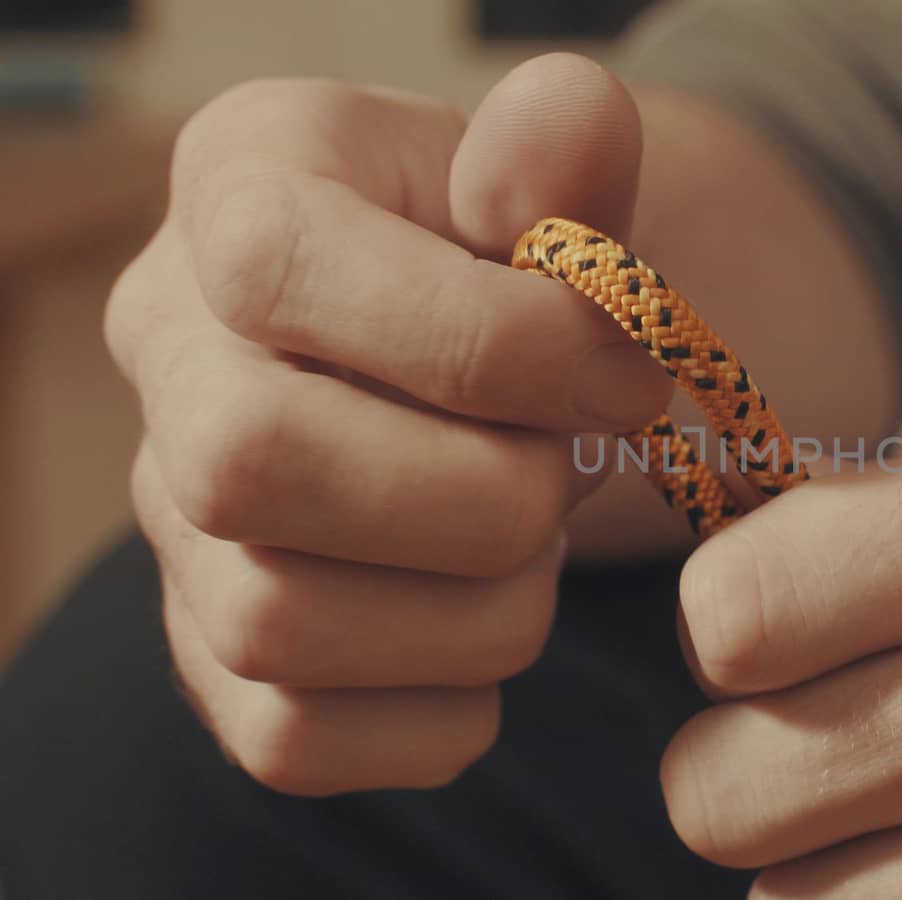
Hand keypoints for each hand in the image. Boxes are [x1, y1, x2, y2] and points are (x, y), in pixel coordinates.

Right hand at [106, 55, 671, 793]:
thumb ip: (568, 149)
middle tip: (571, 476)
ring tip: (537, 552)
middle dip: (480, 495)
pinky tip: (495, 638)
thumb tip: (558, 125)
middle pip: (248, 464)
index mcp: (239, 195)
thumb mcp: (561, 184)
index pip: (284, 272)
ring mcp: (174, 521)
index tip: (624, 378)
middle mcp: (168, 356)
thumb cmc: (528, 267)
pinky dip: (437, 716)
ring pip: (272, 623)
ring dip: (478, 611)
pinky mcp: (214, 653)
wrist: (501, 366)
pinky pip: (291, 738)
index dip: (485, 346)